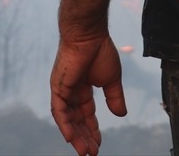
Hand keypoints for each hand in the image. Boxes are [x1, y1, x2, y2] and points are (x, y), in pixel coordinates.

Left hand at [50, 34, 127, 155]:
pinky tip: (71, 138)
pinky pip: (59, 111)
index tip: (99, 143)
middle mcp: (71, 91)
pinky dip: (64, 125)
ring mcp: (63, 90)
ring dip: (75, 136)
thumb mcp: (111, 80)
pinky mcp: (57, 87)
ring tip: (84, 151)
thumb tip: (121, 115)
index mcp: (82, 88)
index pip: (86, 114)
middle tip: (91, 153)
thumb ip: (114, 98)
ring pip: (67, 119)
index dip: (92, 128)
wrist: (89, 35)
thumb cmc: (100, 51)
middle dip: (84, 137)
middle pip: (76, 120)